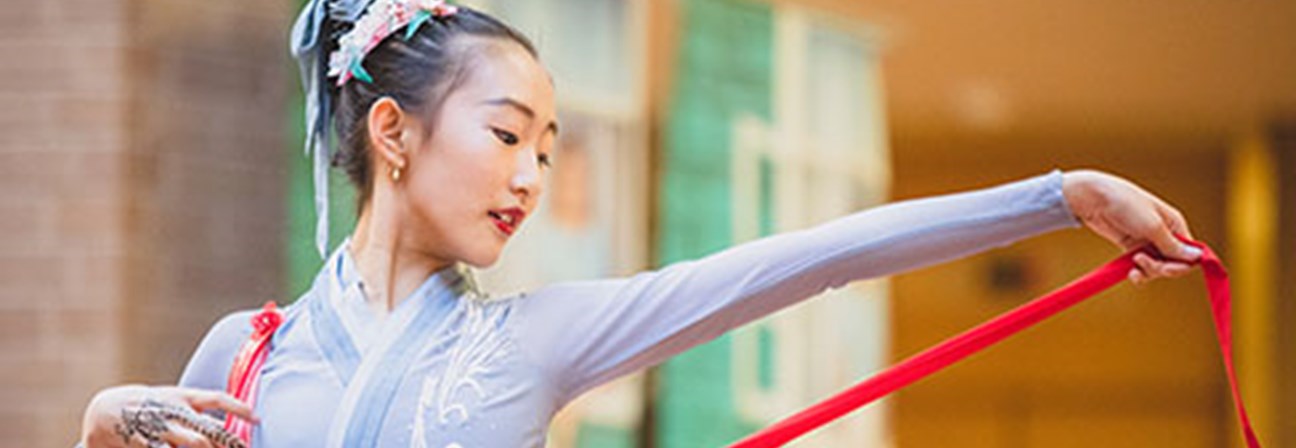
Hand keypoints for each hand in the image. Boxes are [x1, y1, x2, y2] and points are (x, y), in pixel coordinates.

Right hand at [80, 385, 254, 447]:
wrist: (104, 410)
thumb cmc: (148, 405)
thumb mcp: (172, 399)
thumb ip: (196, 409)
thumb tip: (222, 422)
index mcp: (182, 397)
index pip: (217, 399)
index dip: (239, 407)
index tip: (259, 419)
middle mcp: (174, 412)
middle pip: (209, 430)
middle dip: (229, 443)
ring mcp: (160, 429)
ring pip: (195, 444)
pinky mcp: (144, 443)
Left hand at [1062, 170, 1201, 283]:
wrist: (1093, 198)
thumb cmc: (1125, 204)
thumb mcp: (1152, 226)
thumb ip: (1173, 246)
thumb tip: (1199, 258)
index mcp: (1175, 225)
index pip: (1190, 253)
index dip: (1182, 265)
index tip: (1167, 268)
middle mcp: (1164, 234)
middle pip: (1173, 263)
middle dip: (1160, 268)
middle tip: (1143, 262)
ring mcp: (1147, 241)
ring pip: (1157, 267)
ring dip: (1148, 271)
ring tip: (1134, 264)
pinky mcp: (1131, 247)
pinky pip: (1141, 266)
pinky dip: (1138, 272)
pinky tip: (1130, 273)